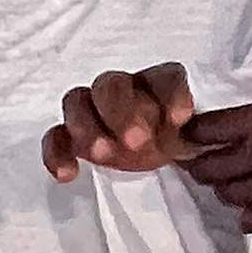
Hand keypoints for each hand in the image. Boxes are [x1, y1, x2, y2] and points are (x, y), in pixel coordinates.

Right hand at [41, 60, 200, 180]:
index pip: (166, 77)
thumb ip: (197, 128)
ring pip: (76, 102)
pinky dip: (55, 153)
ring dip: (87, 128)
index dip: (173, 94)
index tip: (182, 120)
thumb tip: (196, 128)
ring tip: (103, 155)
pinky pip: (54, 137)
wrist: (153, 156)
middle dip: (121, 112)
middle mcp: (122, 87)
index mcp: (157, 82)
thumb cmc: (172, 137)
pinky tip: (67, 175)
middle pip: (111, 85)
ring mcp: (92, 108)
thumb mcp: (193, 135)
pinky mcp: (71, 135)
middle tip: (136, 142)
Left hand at [181, 35, 251, 234]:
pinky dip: (247, 211)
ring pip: (226, 195)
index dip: (193, 132)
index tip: (191, 133)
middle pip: (209, 168)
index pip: (209, 130)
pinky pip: (248, 220)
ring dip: (226, 185)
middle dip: (201, 162)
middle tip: (206, 158)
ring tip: (237, 177)